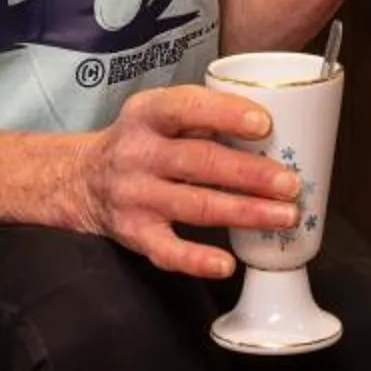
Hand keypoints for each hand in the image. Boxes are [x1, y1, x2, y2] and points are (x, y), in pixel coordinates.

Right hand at [68, 81, 301, 278]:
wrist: (81, 180)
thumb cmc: (141, 144)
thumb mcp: (158, 114)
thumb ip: (202, 116)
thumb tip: (271, 130)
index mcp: (146, 115)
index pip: (185, 107)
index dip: (226, 114)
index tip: (264, 124)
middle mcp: (137, 154)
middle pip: (199, 162)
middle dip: (250, 174)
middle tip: (289, 183)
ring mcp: (135, 196)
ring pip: (195, 206)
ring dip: (244, 213)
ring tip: (283, 216)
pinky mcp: (135, 233)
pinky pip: (168, 250)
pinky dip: (197, 260)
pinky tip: (226, 264)